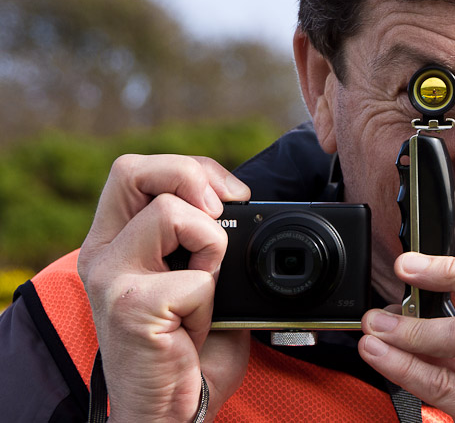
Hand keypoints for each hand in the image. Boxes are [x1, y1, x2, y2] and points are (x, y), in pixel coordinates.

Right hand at [78, 154, 251, 421]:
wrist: (175, 411)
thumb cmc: (189, 347)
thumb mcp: (194, 274)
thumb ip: (202, 234)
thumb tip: (238, 200)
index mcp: (115, 240)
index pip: (135, 170)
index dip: (189, 168)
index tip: (228, 196)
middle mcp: (103, 254)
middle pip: (132, 169)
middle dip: (192, 175)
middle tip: (221, 210)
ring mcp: (112, 280)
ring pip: (171, 213)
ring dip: (212, 246)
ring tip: (205, 288)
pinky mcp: (131, 308)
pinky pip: (197, 277)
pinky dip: (213, 299)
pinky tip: (196, 327)